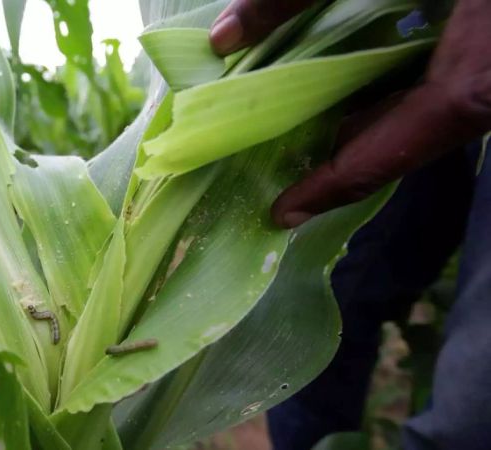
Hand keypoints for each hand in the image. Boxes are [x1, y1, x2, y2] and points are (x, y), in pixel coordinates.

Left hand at [210, 0, 490, 227]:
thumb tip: (223, 38)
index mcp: (478, 72)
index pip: (396, 147)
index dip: (333, 185)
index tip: (283, 212)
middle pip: (416, 137)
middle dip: (349, 152)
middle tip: (289, 163)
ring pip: (437, 112)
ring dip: (377, 118)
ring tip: (314, 121)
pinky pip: (452, 84)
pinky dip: (405, 88)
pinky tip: (365, 79)